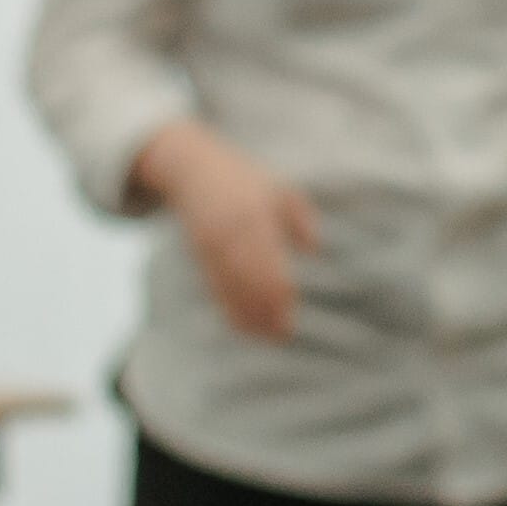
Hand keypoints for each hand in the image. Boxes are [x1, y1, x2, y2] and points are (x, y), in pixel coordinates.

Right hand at [143, 124, 321, 342]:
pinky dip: (227, 307)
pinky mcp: (200, 254)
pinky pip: (213, 284)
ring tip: (265, 336)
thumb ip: (299, 217)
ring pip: (229, 285)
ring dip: (246, 313)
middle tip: (282, 335)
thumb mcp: (279, 189)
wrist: (192, 169)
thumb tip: (315, 247)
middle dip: (264, 309)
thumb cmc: (245, 181)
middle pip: (248, 278)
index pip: (267, 261)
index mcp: (254, 215)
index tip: (292, 315)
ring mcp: (211, 244)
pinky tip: (241, 325)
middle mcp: (230, 232)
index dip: (279, 293)